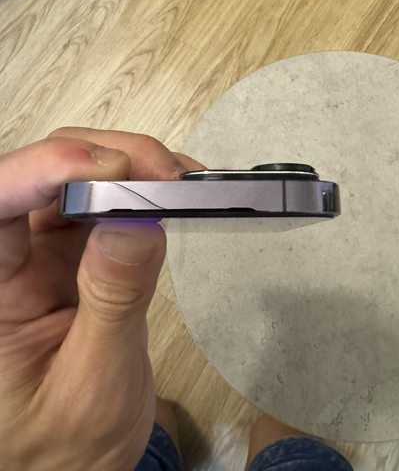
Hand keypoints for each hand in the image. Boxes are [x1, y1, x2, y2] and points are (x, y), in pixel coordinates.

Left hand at [0, 128, 204, 470]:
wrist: (77, 467)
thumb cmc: (64, 447)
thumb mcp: (93, 387)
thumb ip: (113, 302)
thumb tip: (136, 221)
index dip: (45, 171)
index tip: (112, 168)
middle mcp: (10, 260)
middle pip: (40, 175)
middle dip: (102, 159)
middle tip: (164, 175)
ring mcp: (44, 253)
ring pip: (78, 177)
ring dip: (131, 165)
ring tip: (180, 181)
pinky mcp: (80, 253)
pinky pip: (109, 202)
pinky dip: (145, 188)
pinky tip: (175, 192)